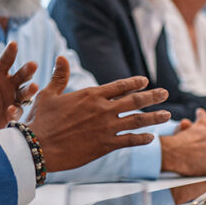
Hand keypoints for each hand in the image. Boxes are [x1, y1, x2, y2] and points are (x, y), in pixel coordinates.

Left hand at [0, 42, 36, 133]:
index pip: (5, 61)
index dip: (10, 53)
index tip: (13, 44)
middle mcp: (8, 85)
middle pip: (21, 76)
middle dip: (27, 70)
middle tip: (33, 65)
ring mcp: (11, 100)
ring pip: (24, 93)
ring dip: (29, 90)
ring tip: (34, 87)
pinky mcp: (11, 115)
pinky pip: (16, 111)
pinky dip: (14, 110)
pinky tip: (9, 110)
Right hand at [24, 57, 170, 171]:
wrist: (39, 146)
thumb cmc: (41, 120)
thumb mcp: (48, 94)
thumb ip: (59, 77)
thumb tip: (61, 57)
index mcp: (90, 95)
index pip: (119, 86)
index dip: (134, 83)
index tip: (146, 81)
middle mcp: (102, 109)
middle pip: (134, 101)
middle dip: (152, 97)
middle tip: (165, 93)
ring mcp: (106, 128)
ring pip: (137, 120)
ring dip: (153, 118)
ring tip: (167, 115)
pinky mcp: (105, 145)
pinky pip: (129, 141)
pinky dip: (142, 139)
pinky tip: (151, 138)